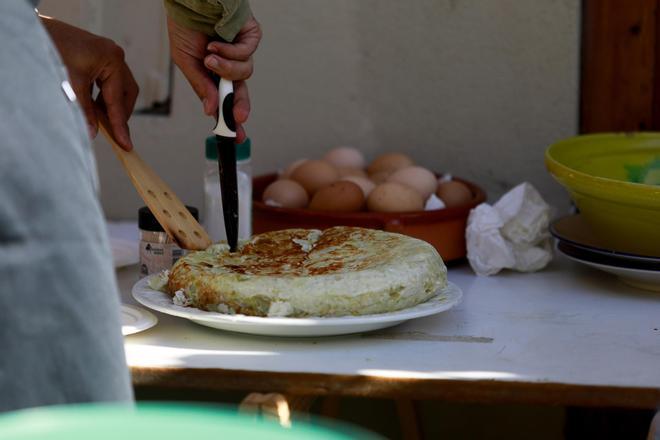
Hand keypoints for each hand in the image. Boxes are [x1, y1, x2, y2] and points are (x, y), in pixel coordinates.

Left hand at [42, 17, 137, 150]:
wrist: (34, 31)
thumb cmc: (52, 50)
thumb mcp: (70, 84)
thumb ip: (83, 111)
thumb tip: (92, 133)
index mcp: (112, 59)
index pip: (118, 99)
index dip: (120, 124)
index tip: (125, 144)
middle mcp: (114, 56)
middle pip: (126, 93)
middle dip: (120, 114)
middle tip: (115, 134)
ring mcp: (107, 55)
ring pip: (118, 88)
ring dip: (110, 106)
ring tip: (100, 121)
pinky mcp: (98, 57)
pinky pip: (108, 82)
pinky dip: (102, 97)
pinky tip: (92, 107)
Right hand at [167, 15, 260, 142]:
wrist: (189, 1)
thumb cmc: (185, 27)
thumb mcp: (186, 62)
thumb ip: (201, 87)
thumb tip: (211, 110)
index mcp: (215, 73)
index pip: (226, 100)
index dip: (231, 119)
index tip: (234, 137)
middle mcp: (231, 64)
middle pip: (241, 92)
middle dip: (239, 106)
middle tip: (237, 118)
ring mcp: (242, 51)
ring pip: (244, 74)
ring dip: (225, 69)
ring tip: (209, 58)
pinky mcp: (250, 37)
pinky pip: (246, 54)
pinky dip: (230, 52)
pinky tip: (216, 44)